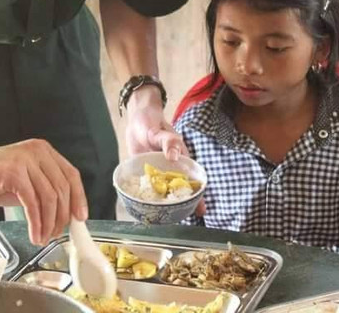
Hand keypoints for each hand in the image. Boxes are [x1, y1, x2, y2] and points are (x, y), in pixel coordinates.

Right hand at [0, 140, 87, 246]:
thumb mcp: (26, 181)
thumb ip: (44, 191)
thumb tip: (64, 214)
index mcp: (44, 151)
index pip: (71, 175)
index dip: (79, 198)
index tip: (80, 217)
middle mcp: (38, 152)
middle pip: (63, 188)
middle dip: (62, 216)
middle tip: (57, 233)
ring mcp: (27, 160)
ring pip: (49, 197)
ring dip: (49, 222)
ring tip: (44, 237)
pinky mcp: (15, 172)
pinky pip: (33, 202)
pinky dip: (36, 222)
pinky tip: (34, 232)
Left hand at [123, 89, 205, 215]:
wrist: (136, 119)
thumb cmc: (152, 122)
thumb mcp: (162, 131)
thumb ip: (169, 142)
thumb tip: (174, 156)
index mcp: (180, 160)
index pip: (192, 180)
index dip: (198, 195)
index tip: (201, 210)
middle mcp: (170, 169)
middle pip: (177, 190)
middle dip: (180, 205)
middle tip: (179, 219)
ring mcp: (156, 172)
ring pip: (161, 192)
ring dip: (162, 204)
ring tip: (162, 218)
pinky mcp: (143, 173)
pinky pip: (145, 187)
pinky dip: (144, 196)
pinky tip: (142, 207)